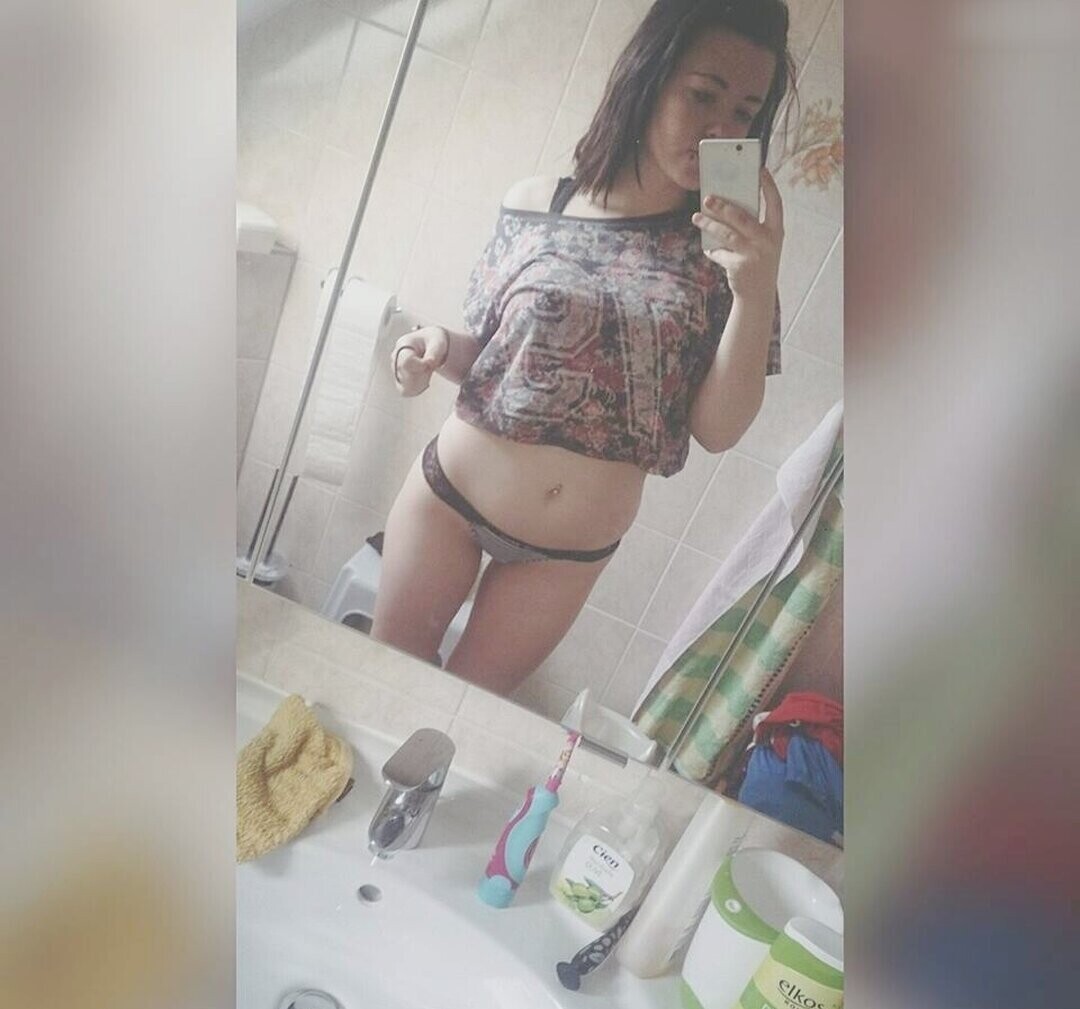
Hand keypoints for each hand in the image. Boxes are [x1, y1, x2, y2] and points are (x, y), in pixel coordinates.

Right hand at [391, 325, 447, 396]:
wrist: (430, 344)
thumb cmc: (433, 341)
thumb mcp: (438, 342)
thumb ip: (434, 352)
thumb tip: (429, 362)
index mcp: (403, 344)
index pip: (406, 362)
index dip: (420, 366)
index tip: (430, 362)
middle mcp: (395, 357)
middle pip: (406, 376)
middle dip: (423, 374)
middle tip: (430, 365)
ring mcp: (395, 369)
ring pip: (406, 385)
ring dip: (421, 381)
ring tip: (427, 370)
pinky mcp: (399, 380)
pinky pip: (406, 391)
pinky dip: (418, 388)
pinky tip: (424, 379)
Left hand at [693, 166, 783, 304]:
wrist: (758, 296)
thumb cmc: (759, 262)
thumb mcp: (763, 243)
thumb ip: (753, 226)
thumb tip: (727, 206)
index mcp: (777, 231)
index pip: (776, 203)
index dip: (769, 185)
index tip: (759, 169)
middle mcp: (768, 241)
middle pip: (742, 217)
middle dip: (723, 206)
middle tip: (707, 198)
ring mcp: (753, 254)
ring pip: (726, 234)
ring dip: (709, 224)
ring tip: (696, 217)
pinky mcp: (739, 266)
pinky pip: (720, 252)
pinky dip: (713, 250)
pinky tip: (709, 249)